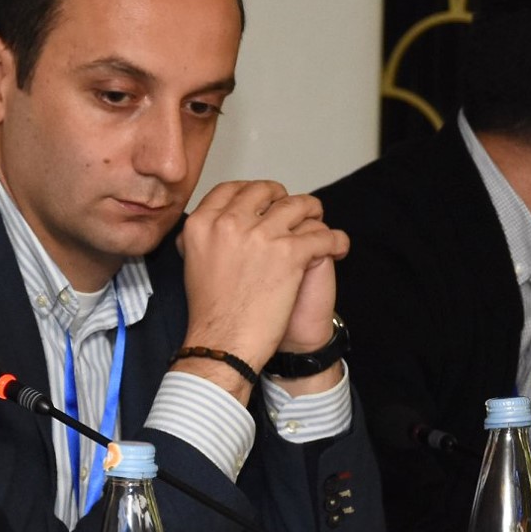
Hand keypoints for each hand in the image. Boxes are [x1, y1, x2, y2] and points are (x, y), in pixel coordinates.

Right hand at [177, 182, 348, 393]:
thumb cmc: (212, 312)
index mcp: (203, 223)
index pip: (231, 189)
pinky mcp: (290, 253)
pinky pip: (322, 236)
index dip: (252, 191)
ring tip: (319, 221)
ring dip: (314, 212)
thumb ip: (204, 235)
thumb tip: (214, 221)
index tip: (264, 198)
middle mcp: (230, 223)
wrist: (225, 343)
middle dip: (284, 197)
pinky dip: (335, 241)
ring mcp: (262, 236)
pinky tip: (338, 247)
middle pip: (265, 191)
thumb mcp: (192, 262)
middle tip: (294, 210)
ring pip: (298, 206)